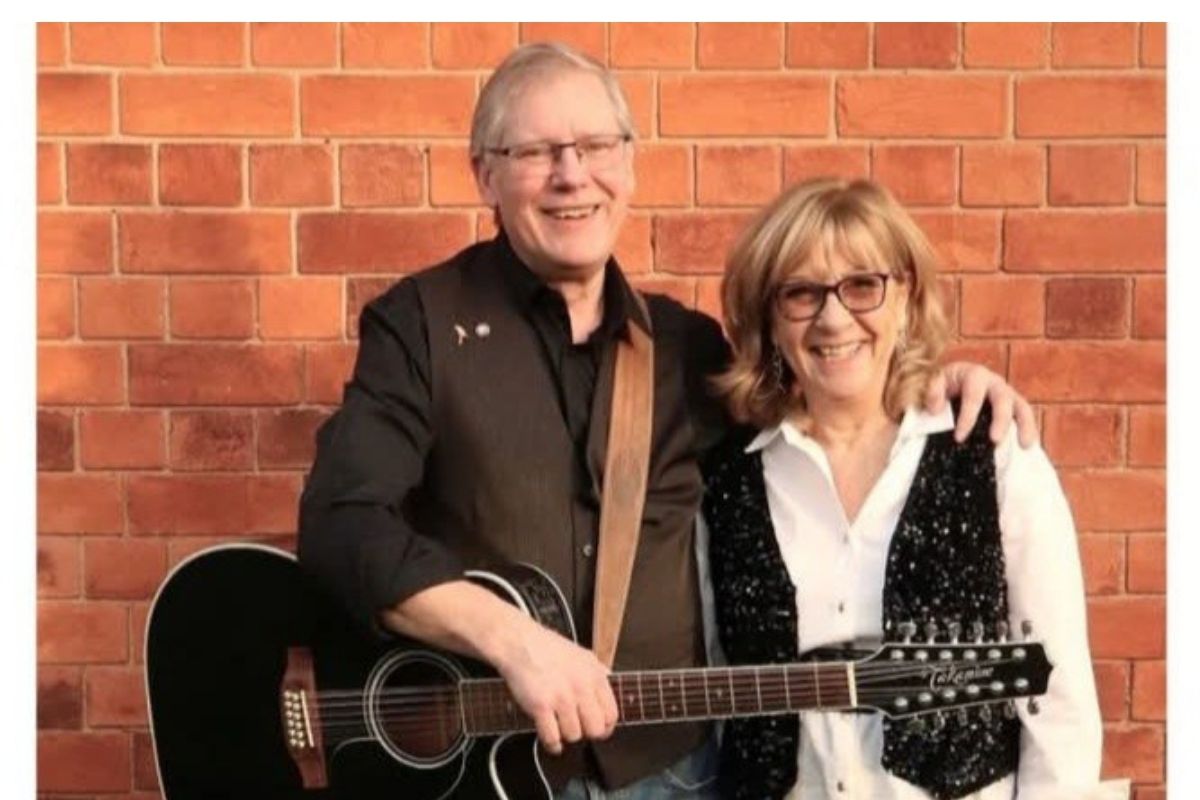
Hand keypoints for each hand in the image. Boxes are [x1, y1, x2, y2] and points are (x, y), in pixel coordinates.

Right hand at [494, 617, 618, 754]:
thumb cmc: (547, 648)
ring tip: (560, 727)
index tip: (599, 730)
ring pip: (574, 736)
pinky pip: (552, 738)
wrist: (518, 642)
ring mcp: (561, 697)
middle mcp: (581, 687)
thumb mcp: (582, 655)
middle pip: (596, 730)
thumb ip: (598, 672)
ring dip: (566, 735)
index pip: (611, 714)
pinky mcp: (541, 706)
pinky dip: (552, 744)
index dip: (605, 727)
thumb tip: (610, 686)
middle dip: (586, 733)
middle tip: (578, 729)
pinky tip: (551, 739)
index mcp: (594, 675)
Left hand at [924, 361, 1037, 447]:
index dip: (968, 416)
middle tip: (994, 440)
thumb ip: (932, 392)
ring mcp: (1006, 393)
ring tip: (1025, 445)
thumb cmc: (943, 384)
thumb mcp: (934, 383)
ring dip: (1025, 425)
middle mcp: (994, 382)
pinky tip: (1029, 445)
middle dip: (1000, 420)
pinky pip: (1025, 415)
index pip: (973, 395)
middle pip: (1003, 398)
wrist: (951, 381)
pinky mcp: (1013, 405)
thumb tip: (936, 408)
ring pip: (1021, 405)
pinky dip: (1029, 429)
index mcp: (973, 375)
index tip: (959, 437)